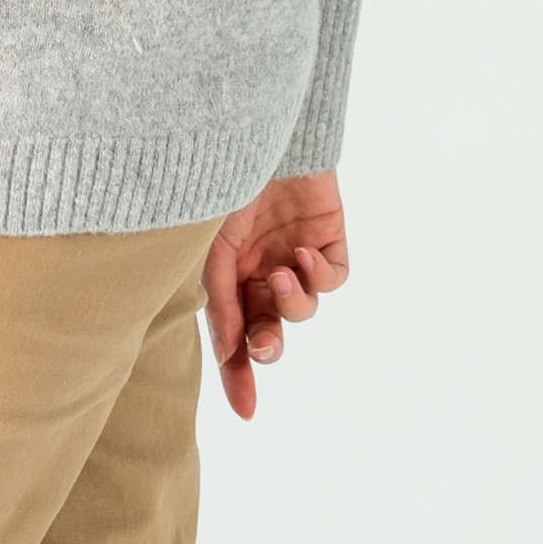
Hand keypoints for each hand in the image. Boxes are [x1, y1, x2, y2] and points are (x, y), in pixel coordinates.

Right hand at [201, 169, 347, 420]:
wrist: (264, 131)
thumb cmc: (225, 182)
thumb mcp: (210, 246)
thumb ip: (221, 300)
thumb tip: (232, 355)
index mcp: (226, 273)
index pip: (232, 334)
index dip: (238, 375)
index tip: (247, 412)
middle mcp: (260, 269)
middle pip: (271, 329)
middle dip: (268, 344)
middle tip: (264, 344)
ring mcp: (294, 255)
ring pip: (303, 308)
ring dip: (292, 303)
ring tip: (280, 274)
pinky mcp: (328, 239)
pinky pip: (332, 278)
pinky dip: (320, 277)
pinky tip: (302, 254)